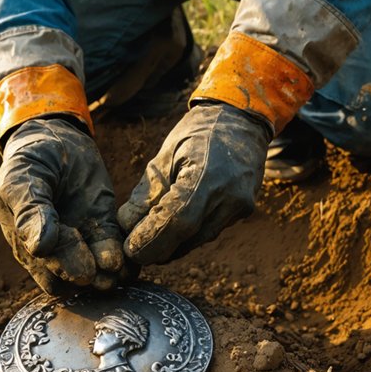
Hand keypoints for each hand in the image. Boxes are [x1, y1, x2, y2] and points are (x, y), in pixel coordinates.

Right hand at [0, 117, 129, 293]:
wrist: (56, 134)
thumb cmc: (32, 156)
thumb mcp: (23, 177)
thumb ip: (30, 211)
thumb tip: (38, 248)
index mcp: (24, 238)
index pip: (42, 266)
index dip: (62, 270)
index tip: (83, 272)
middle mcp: (51, 245)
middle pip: (68, 272)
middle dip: (88, 275)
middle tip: (105, 277)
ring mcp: (78, 238)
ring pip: (92, 268)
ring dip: (106, 273)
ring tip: (121, 271)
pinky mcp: (102, 227)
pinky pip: (112, 249)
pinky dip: (122, 258)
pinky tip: (132, 263)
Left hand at [118, 103, 272, 263]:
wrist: (241, 120)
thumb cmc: (198, 132)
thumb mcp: (166, 154)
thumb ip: (147, 191)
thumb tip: (126, 225)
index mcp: (207, 174)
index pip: (177, 220)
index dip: (151, 239)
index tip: (130, 249)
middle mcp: (229, 195)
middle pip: (188, 237)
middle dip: (158, 249)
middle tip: (134, 251)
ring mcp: (240, 205)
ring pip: (199, 240)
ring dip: (172, 246)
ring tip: (149, 240)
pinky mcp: (244, 211)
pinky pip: (210, 231)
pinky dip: (188, 236)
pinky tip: (172, 231)